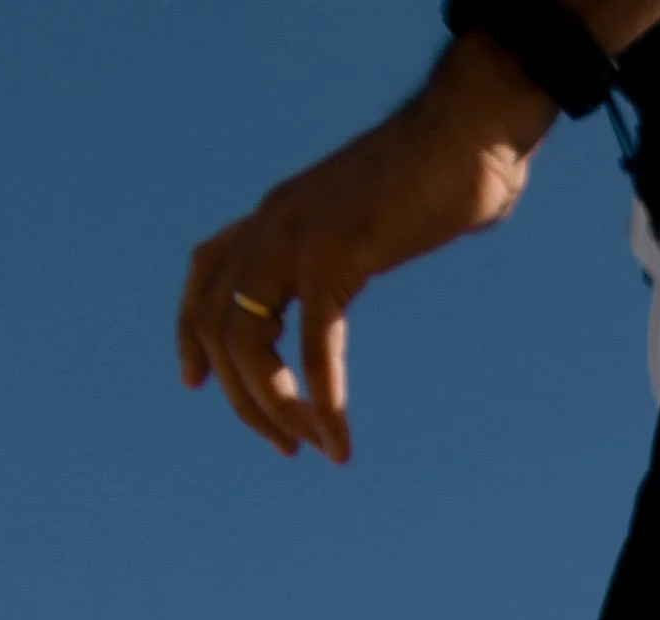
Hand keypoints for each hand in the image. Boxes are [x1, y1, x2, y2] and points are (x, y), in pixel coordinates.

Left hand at [176, 41, 553, 463]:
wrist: (469, 133)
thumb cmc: (441, 172)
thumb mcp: (374, 214)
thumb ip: (353, 240)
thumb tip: (369, 253)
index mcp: (279, 211)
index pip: (207, 271)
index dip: (190, 331)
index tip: (194, 382)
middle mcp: (273, 221)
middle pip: (220, 324)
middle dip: (244, 398)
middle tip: (286, 445)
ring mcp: (298, 235)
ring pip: (250, 343)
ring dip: (275, 408)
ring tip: (313, 445)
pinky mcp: (335, 255)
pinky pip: (314, 348)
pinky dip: (323, 403)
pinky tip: (339, 442)